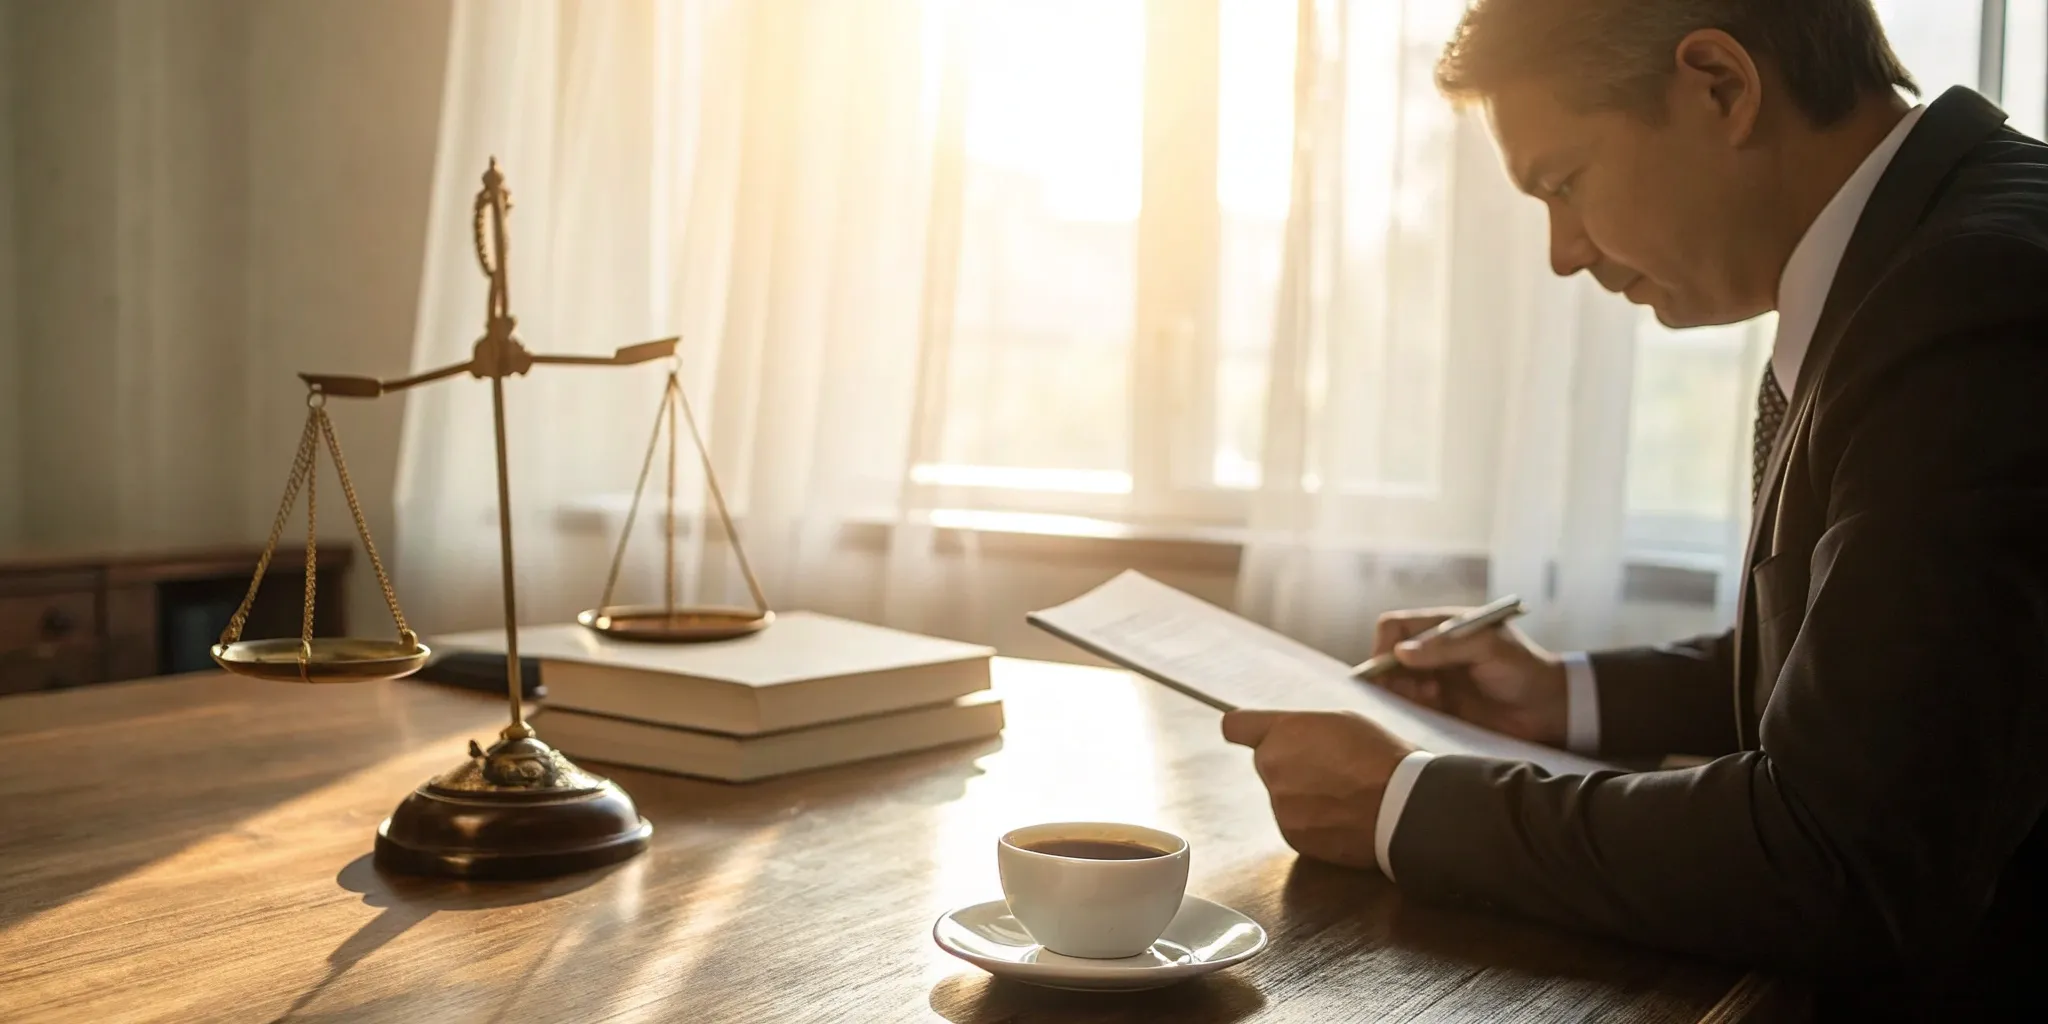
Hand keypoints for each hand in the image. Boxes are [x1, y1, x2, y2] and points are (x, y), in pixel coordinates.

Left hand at [1220, 709, 1414, 869]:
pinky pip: (1296, 823)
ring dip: (1302, 795)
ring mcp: (1280, 806)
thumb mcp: (1340, 722)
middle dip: (1290, 764)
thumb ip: (1301, 729)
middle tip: (1329, 768)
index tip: (1249, 734)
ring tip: (1343, 795)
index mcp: (1282, 732)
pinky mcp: (1292, 836)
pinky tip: (1342, 816)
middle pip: (1268, 763)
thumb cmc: (1380, 757)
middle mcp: (1272, 767)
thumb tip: (1286, 738)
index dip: (1245, 729)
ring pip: (1283, 795)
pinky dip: (1313, 821)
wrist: (1402, 807)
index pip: (1235, 726)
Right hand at [1371, 608, 1568, 746]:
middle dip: (1386, 673)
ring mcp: (1434, 679)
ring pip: (1394, 683)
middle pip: (1388, 656)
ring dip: (1398, 692)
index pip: (1394, 626)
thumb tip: (1400, 653)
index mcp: (1442, 626)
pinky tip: (1429, 708)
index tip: (1386, 667)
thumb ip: (1445, 647)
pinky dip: (1406, 709)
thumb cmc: (1524, 669)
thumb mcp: (1489, 648)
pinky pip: (1408, 706)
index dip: (1383, 644)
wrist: (1549, 708)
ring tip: (1428, 698)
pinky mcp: (1439, 706)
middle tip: (1406, 689)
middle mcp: (1432, 651)